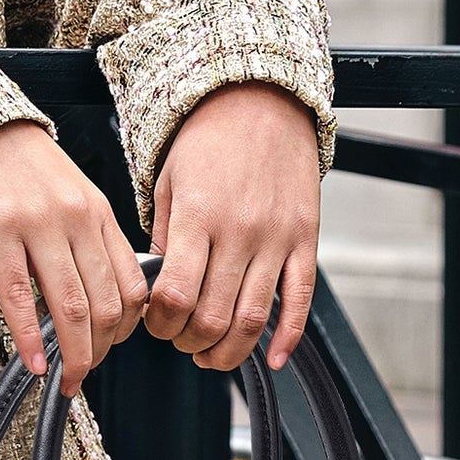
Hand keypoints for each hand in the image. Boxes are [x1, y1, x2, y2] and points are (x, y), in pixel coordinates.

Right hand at [0, 121, 147, 395]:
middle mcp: (75, 219)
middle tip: (83, 375)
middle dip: (99, 352)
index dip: (127, 330)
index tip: (109, 349)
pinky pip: (20, 296)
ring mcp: (37, 225)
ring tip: (65, 379)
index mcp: (99, 214)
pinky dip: (29, 338)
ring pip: (70, 307)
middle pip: (105, 304)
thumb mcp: (73, 198)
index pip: (132, 286)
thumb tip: (108, 300)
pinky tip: (34, 363)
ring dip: (73, 354)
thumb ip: (92, 242)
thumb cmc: (23, 170)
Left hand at [144, 82, 321, 370]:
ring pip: (253, 319)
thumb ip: (166, 240)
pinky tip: (274, 360)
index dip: (159, 324)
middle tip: (180, 339)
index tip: (154, 324)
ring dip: (228, 351)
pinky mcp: (305, 240)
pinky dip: (287, 338)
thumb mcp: (169, 184)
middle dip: (188, 342)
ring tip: (211, 355)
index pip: (173, 295)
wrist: (261, 99)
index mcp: (198, 217)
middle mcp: (239, 231)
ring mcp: (277, 238)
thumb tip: (161, 294)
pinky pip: (300, 300)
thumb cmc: (207, 141)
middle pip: (212, 317)